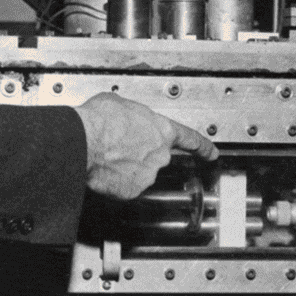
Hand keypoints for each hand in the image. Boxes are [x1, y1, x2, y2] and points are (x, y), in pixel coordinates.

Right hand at [73, 91, 217, 199]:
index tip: (211, 153)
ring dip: (126, 167)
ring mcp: (148, 174)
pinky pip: (125, 187)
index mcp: (160, 129)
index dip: (202, 147)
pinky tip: (104, 170)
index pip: (190, 139)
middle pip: (156, 157)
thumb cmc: (100, 120)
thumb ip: (131, 115)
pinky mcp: (133, 191)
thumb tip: (125, 117)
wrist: (84, 141)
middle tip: (117, 148)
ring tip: (106, 157)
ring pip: (139, 173)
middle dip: (139, 154)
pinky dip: (116, 181)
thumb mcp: (119, 104)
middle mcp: (159, 154)